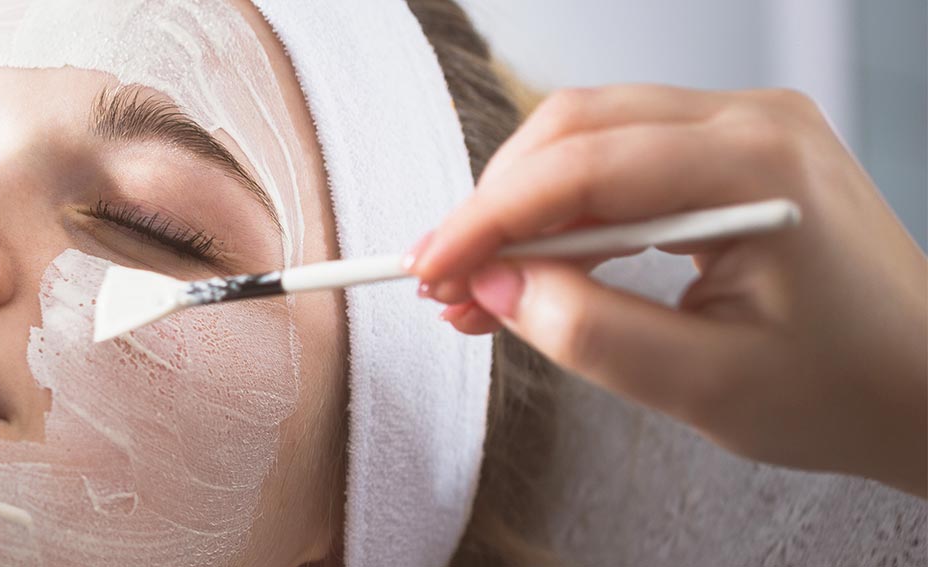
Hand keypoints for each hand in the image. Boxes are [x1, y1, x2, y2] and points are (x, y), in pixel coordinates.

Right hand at [409, 85, 927, 497]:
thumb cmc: (843, 390)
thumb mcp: (702, 385)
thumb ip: (587, 331)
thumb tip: (497, 286)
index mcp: (756, 167)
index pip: (583, 166)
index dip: (489, 217)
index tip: (431, 268)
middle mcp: (753, 122)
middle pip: (575, 129)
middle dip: (496, 206)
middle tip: (445, 282)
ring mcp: (748, 128)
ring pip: (589, 137)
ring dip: (524, 208)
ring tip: (481, 287)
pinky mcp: (736, 151)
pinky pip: (623, 156)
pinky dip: (567, 209)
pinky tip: (537, 266)